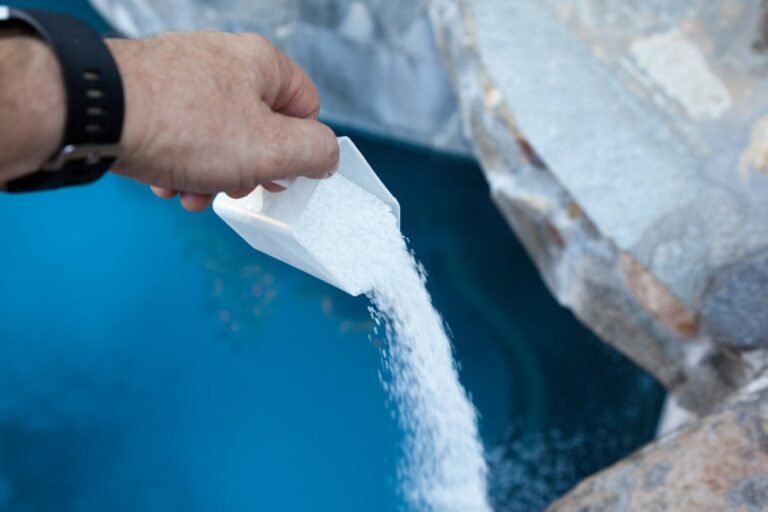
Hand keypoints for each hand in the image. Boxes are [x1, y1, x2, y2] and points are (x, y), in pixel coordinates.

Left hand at [107, 33, 338, 210]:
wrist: (97, 112)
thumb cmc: (183, 125)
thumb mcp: (270, 149)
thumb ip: (314, 153)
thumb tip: (327, 156)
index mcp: (261, 65)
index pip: (306, 107)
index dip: (300, 150)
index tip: (282, 177)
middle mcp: (224, 62)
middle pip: (258, 127)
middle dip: (247, 170)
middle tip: (233, 189)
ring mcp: (184, 76)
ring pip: (217, 137)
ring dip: (210, 175)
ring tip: (190, 192)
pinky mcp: (151, 94)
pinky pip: (181, 134)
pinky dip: (179, 163)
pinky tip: (165, 181)